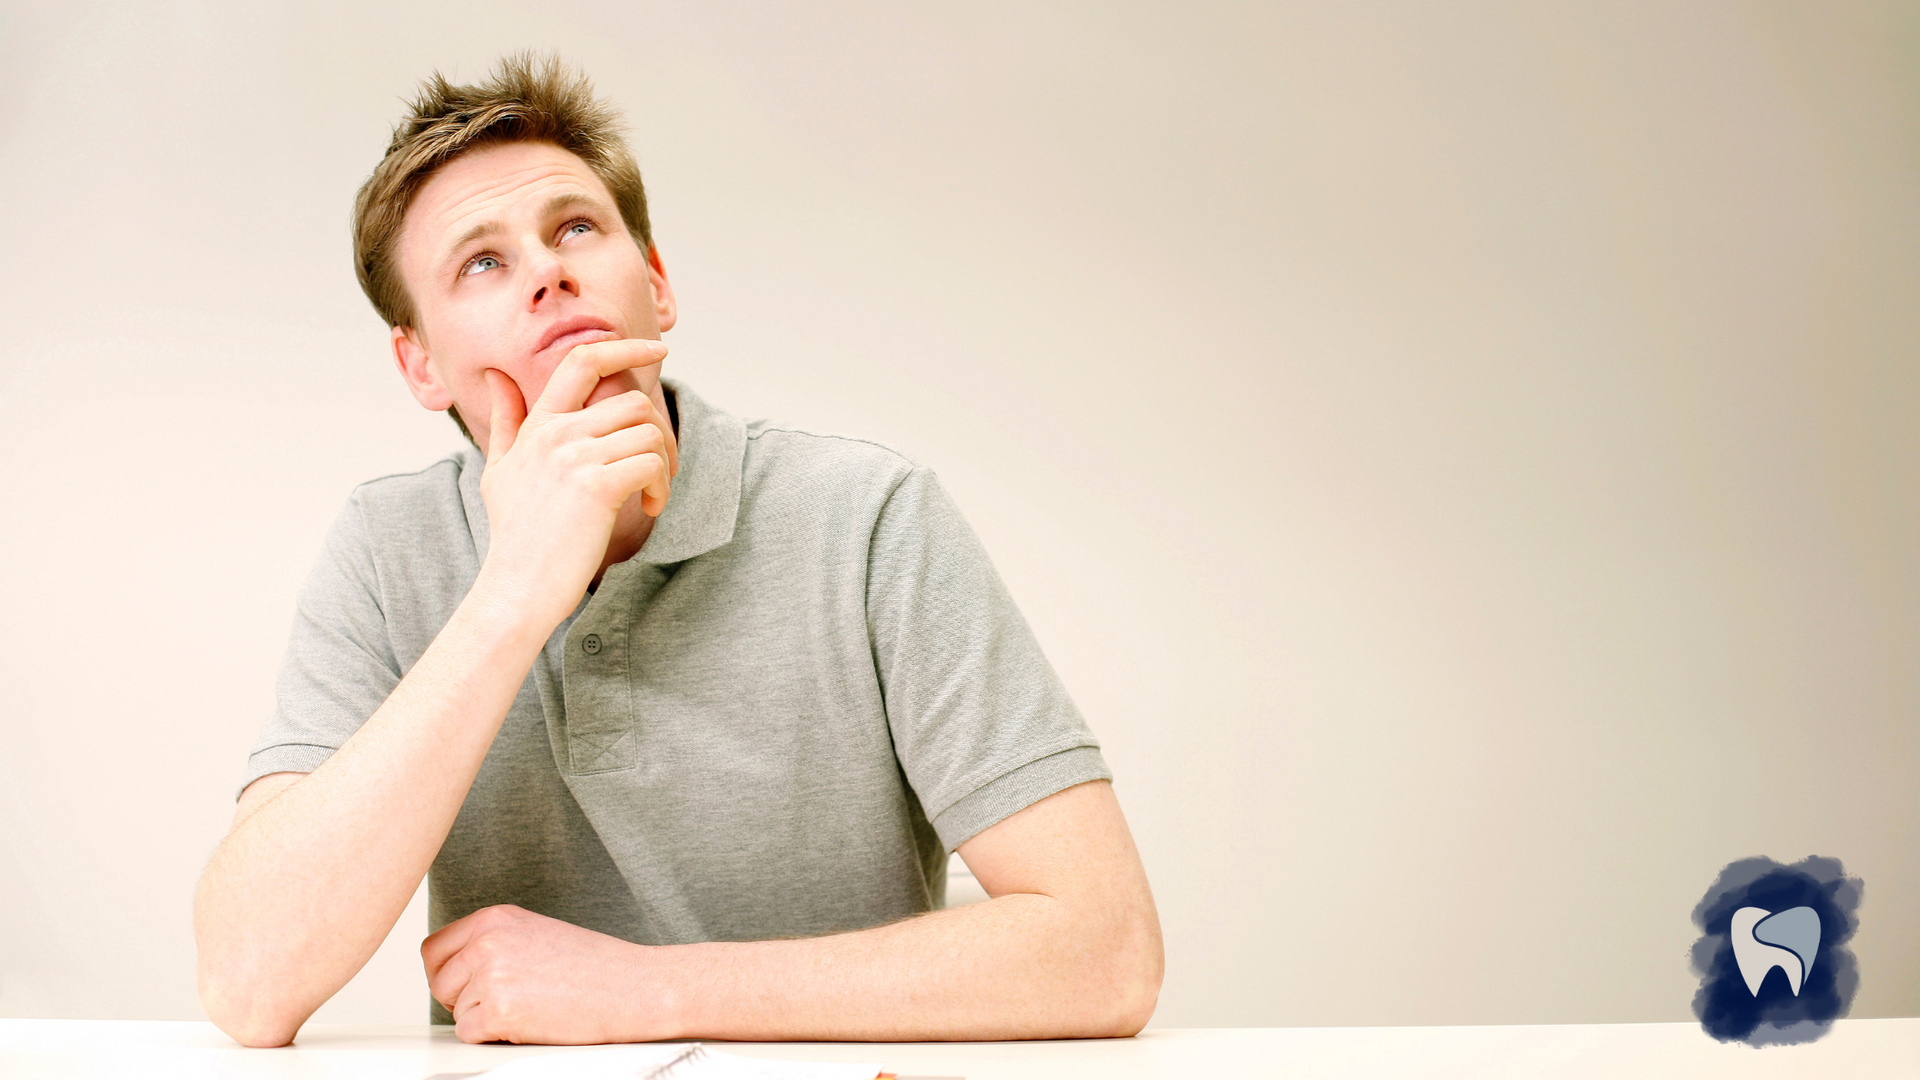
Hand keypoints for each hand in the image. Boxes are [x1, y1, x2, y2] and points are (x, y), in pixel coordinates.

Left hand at [422, 904, 669, 1043]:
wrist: (634, 987)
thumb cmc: (596, 966)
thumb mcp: (536, 933)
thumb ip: (494, 942)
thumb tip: (457, 970)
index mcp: (496, 917)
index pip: (434, 948)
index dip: (447, 973)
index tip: (464, 984)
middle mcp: (488, 941)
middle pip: (439, 982)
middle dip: (462, 999)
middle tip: (501, 1002)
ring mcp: (491, 974)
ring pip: (456, 1011)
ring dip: (482, 1018)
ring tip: (526, 1007)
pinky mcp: (498, 1010)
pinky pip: (469, 1035)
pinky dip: (493, 1037)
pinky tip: (528, 1022)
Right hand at [475, 338, 677, 628]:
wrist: (516, 588)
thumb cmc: (513, 535)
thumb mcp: (500, 470)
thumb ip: (506, 420)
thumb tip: (496, 375)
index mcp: (539, 426)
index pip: (582, 362)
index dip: (625, 347)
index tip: (658, 348)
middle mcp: (556, 433)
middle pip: (633, 401)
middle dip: (658, 433)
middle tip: (658, 470)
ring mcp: (575, 457)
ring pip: (649, 431)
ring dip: (664, 464)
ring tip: (650, 494)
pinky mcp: (597, 485)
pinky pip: (652, 463)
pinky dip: (662, 486)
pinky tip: (650, 509)